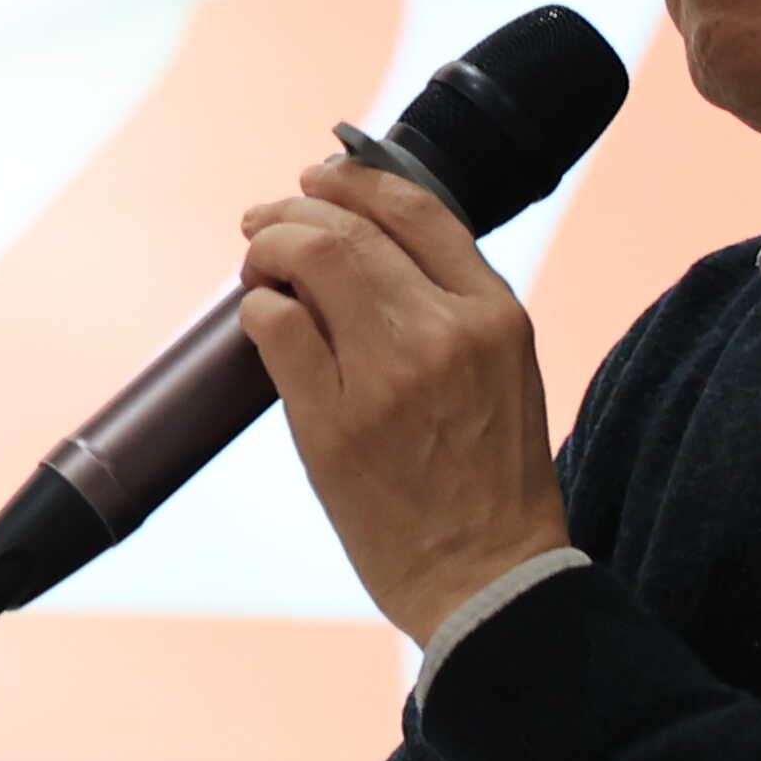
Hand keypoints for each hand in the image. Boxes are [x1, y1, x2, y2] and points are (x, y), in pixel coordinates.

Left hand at [234, 155, 566, 640]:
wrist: (488, 581)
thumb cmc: (492, 485)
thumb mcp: (505, 373)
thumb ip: (452, 309)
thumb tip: (368, 250)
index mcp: (494, 315)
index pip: (416, 208)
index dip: (354, 181)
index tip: (318, 179)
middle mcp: (444, 332)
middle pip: (348, 228)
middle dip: (291, 212)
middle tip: (262, 224)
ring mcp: (386, 375)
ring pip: (307, 260)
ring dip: (266, 249)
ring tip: (255, 267)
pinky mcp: (332, 422)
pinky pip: (275, 328)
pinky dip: (257, 309)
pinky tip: (259, 320)